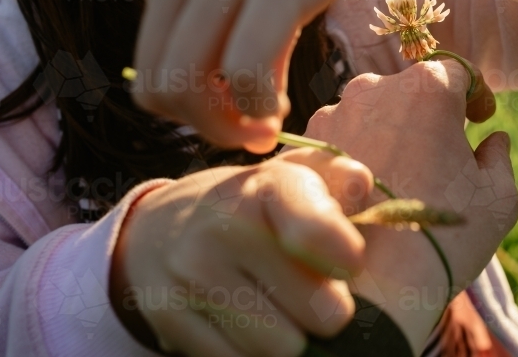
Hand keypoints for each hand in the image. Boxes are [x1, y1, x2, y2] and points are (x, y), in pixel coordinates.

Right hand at [110, 151, 373, 356]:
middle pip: (320, 311)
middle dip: (325, 310)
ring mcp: (193, 272)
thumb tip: (359, 183)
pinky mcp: (167, 314)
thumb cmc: (252, 209)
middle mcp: (225, 225)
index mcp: (268, 186)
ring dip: (289, 337)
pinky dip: (248, 352)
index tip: (350, 266)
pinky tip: (239, 322)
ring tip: (273, 307)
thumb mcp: (294, 181)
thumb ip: (337, 178)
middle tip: (309, 292)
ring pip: (282, 347)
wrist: (157, 230)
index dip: (343, 256)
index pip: (315, 229)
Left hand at [131, 0, 433, 152]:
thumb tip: (237, 116)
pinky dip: (260, 106)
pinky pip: (244, 73)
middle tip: (257, 128)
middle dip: (207, 127)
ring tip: (271, 117)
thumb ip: (229, 33)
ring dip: (230, 125)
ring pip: (186, 88)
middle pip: (158, 89)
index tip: (242, 114)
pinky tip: (284, 101)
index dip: (193, 112)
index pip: (149, 71)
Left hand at [302, 59, 517, 352]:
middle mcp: (372, 89)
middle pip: (409, 91)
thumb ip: (499, 158)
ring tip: (398, 182)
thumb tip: (494, 141)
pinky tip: (366, 197)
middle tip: (439, 155)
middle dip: (426, 116)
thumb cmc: (444, 237)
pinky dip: (353, 160)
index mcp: (427, 88)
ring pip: (368, 115)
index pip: (458, 73)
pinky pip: (336, 144)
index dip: (475, 95)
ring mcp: (330, 117)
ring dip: (386, 136)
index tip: (480, 120)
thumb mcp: (498, 200)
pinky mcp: (301, 149)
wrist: (369, 288)